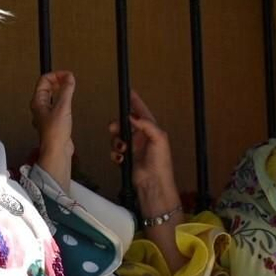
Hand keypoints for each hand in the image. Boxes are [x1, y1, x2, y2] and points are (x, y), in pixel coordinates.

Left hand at [30, 71, 75, 184]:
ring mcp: (46, 114)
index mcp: (38, 101)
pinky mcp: (53, 121)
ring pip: (51, 96)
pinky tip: (68, 101)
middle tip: (69, 78)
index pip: (44, 80)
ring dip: (59, 89)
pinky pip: (56, 105)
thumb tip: (69, 77)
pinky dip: (62, 99)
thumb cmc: (55, 133)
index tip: (68, 75)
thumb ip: (66, 90)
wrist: (57, 151)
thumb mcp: (62, 107)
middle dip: (57, 80)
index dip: (56, 75)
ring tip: (69, 86)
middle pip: (46, 87)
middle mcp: (40, 107)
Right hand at [109, 91, 177, 215]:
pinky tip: (120, 158)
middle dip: (118, 125)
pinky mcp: (126, 158)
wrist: (154, 183)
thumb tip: (132, 116)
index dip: (135, 102)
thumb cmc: (160, 163)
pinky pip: (115, 151)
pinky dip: (115, 154)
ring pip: (117, 137)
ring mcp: (134, 147)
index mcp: (151, 130)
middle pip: (125, 123)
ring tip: (121, 148)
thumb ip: (146, 125)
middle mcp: (142, 136)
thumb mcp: (159, 139)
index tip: (128, 92)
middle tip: (114, 128)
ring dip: (116, 141)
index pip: (141, 111)